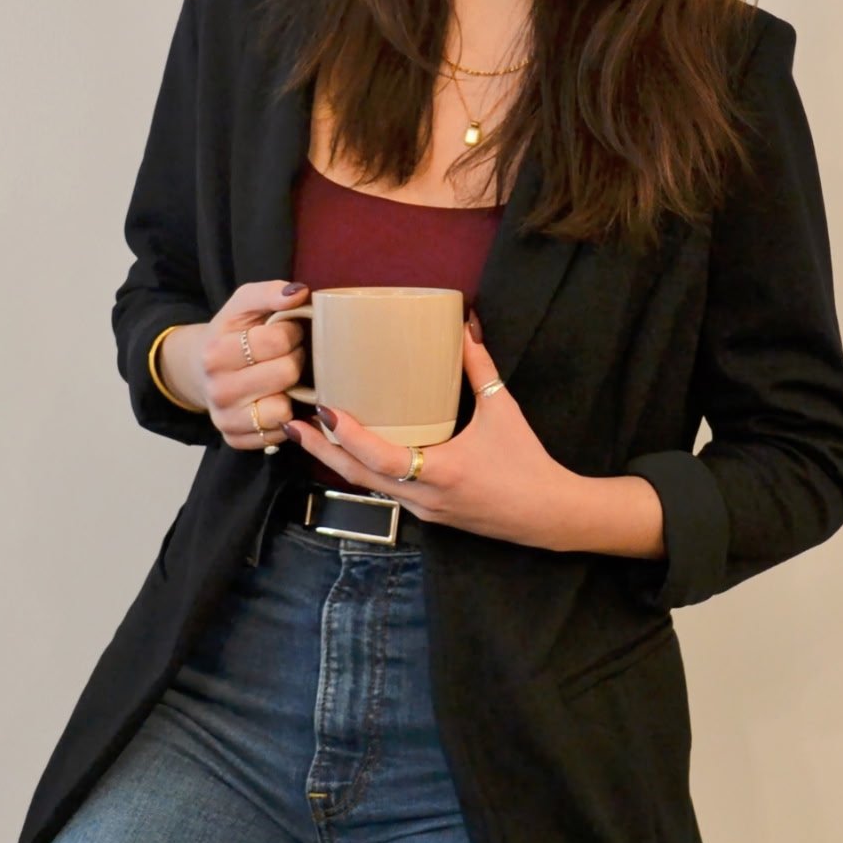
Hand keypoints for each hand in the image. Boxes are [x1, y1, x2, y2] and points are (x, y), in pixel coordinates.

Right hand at [199, 281, 312, 452]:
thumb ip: (270, 292)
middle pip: (285, 374)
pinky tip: (276, 400)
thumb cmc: (231, 333)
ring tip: (282, 380)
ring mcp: (224, 419)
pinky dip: (285, 418)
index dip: (291, 333)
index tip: (286, 332)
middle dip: (294, 360)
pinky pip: (279, 434)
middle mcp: (217, 389)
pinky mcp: (234, 439)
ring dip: (291, 393)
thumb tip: (299, 293)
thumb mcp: (243, 304)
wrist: (200, 369)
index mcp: (216, 352)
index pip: (277, 341)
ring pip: (283, 411)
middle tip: (287, 356)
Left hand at [283, 314, 575, 548]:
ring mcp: (423, 510)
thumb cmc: (527, 463)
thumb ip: (480, 368)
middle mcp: (423, 498)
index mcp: (440, 473)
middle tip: (294, 421)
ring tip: (312, 432)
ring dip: (338, 461)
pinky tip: (351, 450)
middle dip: (322, 450)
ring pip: (368, 487)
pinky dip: (362, 470)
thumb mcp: (503, 410)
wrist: (549, 514)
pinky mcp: (428, 514)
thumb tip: (464, 327)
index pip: (380, 459)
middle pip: (358, 477)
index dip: (349, 435)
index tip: (325, 409)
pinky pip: (385, 491)